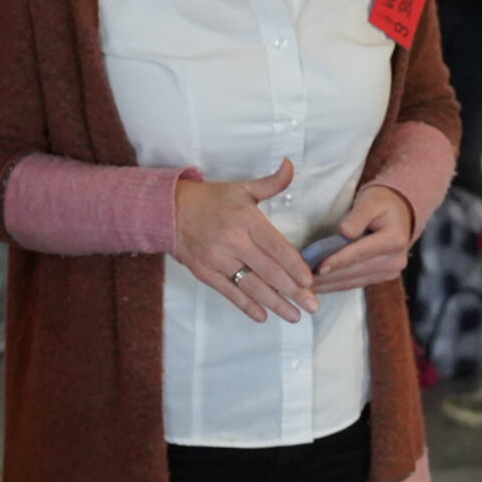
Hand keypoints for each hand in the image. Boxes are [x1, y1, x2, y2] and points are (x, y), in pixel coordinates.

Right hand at [173, 160, 318, 322]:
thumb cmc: (211, 199)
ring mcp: (217, 259)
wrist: (168, 210)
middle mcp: (233, 241)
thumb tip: (290, 165)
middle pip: (268, 270)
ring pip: (251, 286)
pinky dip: (246, 306)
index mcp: (246, 220)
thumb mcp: (242, 187)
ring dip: (275, 303)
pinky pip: (229, 293)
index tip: (310, 280)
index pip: (276, 246)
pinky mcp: (205, 272)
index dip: (293, 265)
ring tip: (294, 316)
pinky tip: (263, 316)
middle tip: (312, 305)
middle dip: (293, 291)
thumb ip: (271, 182)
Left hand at [309, 185, 414, 292]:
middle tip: (302, 282)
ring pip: (353, 281)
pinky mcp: (382, 277)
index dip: (338, 260)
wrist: (399, 213)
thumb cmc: (381, 203)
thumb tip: (345, 232)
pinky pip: (356, 283)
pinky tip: (320, 286)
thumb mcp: (370, 201)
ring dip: (329, 285)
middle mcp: (395, 260)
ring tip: (305, 288)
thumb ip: (358, 216)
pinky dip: (337, 285)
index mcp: (394, 240)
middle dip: (328, 277)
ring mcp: (390, 272)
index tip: (318, 268)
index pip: (360, 252)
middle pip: (355, 271)